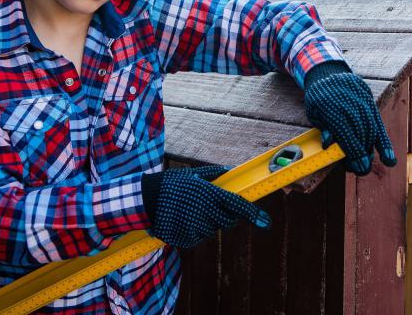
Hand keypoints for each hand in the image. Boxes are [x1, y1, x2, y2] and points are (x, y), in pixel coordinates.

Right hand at [141, 165, 270, 248]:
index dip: (253, 214)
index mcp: (209, 194)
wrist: (144, 200)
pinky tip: (182, 220)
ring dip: (207, 223)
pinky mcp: (185, 239)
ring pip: (212, 230)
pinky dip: (194, 231)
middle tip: (209, 206)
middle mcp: (204, 212)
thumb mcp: (192, 174)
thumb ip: (214, 174)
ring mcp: (194, 227)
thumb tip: (231, 172)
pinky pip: (199, 238)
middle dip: (225, 215)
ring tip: (189, 211)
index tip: (266, 222)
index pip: (236, 205)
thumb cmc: (171, 184)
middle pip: (228, 221)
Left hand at [304, 62, 396, 175]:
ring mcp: (361, 101)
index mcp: (331, 106)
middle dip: (363, 154)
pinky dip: (383, 143)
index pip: (345, 132)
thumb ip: (323, 126)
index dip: (353, 151)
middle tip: (360, 169)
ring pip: (371, 129)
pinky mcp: (370, 101)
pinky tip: (389, 158)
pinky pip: (378, 124)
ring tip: (367, 162)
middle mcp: (349, 103)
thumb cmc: (319, 98)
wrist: (329, 73)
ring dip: (370, 150)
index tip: (357, 167)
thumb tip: (329, 143)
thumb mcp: (314, 112)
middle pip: (360, 132)